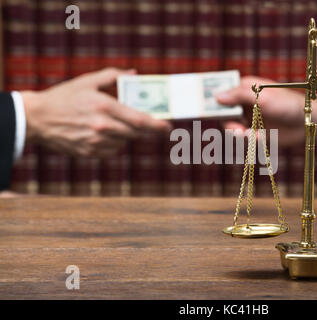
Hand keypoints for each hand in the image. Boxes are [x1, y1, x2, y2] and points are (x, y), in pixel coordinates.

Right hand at [20, 68, 171, 156]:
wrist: (37, 119)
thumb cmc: (64, 97)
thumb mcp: (87, 81)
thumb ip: (113, 76)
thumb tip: (134, 74)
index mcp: (104, 107)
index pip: (139, 120)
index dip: (157, 125)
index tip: (168, 127)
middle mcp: (102, 126)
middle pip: (136, 134)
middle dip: (149, 131)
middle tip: (158, 128)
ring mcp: (96, 142)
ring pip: (125, 142)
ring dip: (129, 135)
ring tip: (121, 125)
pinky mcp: (89, 153)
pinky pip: (112, 150)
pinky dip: (115, 143)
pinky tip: (107, 133)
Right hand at [216, 76, 316, 154]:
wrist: (306, 122)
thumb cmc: (286, 103)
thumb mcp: (261, 96)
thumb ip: (238, 95)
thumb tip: (216, 96)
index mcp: (245, 89)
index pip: (222, 92)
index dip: (212, 100)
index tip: (201, 108)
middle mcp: (245, 103)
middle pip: (223, 114)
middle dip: (228, 123)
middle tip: (237, 129)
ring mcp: (250, 118)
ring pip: (231, 128)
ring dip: (238, 134)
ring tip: (250, 136)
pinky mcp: (255, 133)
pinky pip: (243, 139)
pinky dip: (248, 141)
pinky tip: (260, 139)